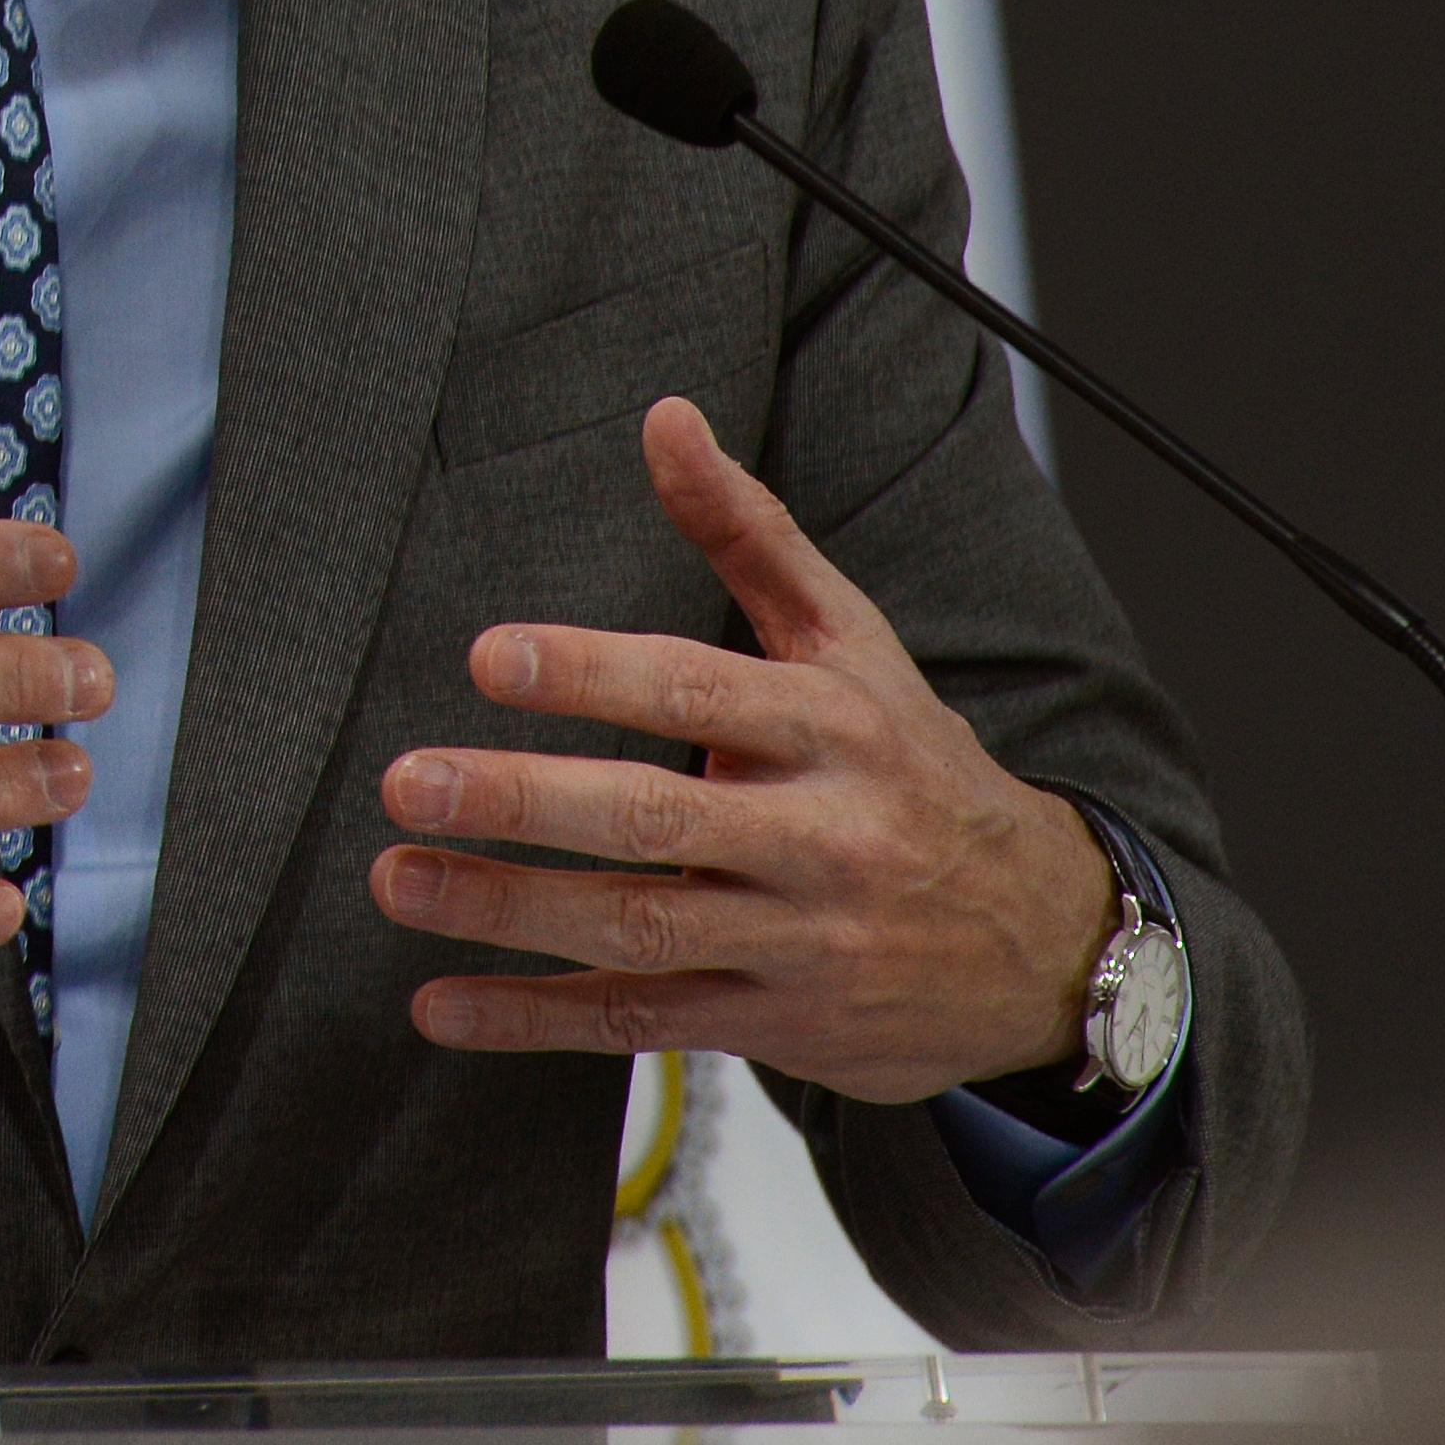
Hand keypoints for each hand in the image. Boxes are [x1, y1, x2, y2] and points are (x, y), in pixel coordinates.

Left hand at [367, 397, 1115, 1104]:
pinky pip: (644, 1021)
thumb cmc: (918, 768)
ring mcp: (799, 939)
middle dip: (524, 801)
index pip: (700, 688)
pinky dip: (536, 1018)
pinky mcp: (777, 1026)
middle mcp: (822, 835)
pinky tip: (440, 1003)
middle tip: (409, 780)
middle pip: (658, 818)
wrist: (1048, 940)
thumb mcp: (854, 643)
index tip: (488, 656)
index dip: (592, 673)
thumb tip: (665, 418)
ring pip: (641, 925)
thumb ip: (749, 531)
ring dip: (508, 909)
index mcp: (834, 725)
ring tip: (397, 876)